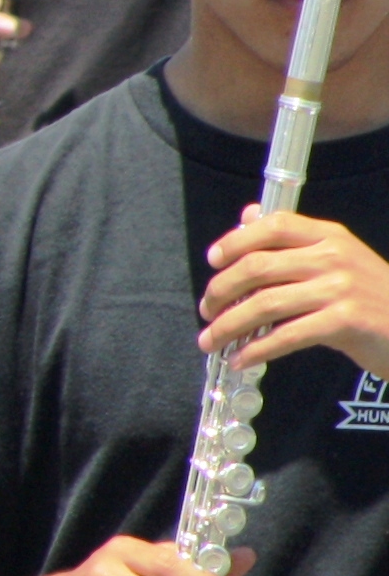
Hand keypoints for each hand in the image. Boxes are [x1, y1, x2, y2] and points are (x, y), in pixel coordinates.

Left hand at [200, 205, 388, 375]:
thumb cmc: (369, 297)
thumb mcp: (336, 260)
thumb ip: (292, 242)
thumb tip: (246, 217)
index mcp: (328, 236)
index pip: (273, 225)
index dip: (235, 241)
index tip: (212, 262)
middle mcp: (333, 257)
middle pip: (258, 267)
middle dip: (221, 291)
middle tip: (206, 311)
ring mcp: (340, 289)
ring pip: (265, 304)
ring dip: (229, 325)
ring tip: (211, 340)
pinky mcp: (345, 321)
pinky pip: (287, 335)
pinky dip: (257, 349)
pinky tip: (241, 358)